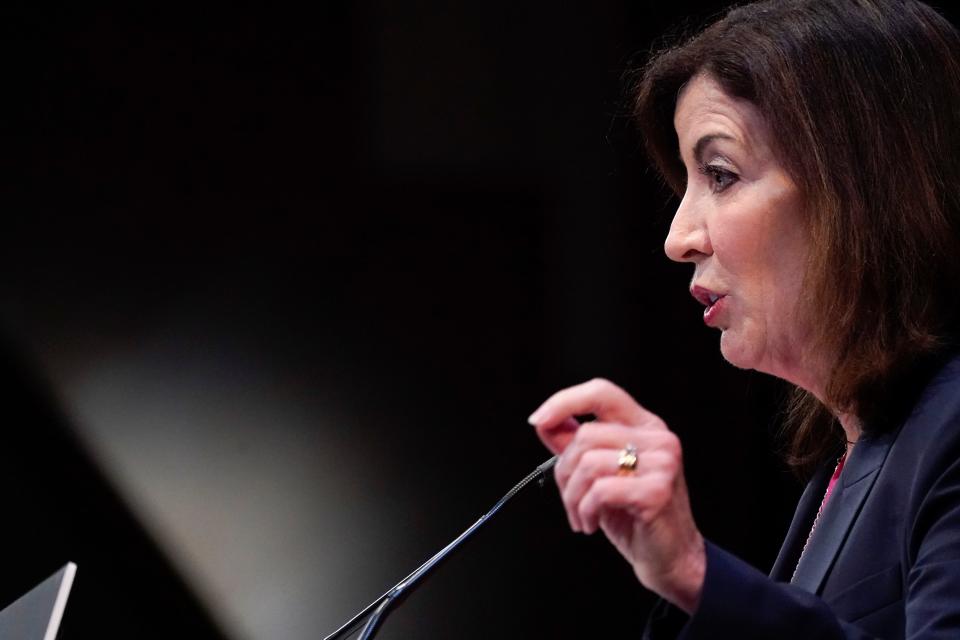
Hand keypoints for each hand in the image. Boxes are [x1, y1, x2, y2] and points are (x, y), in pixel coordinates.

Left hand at [529, 378, 704, 612]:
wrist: (670, 557)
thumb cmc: (635, 515)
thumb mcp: (601, 473)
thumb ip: (574, 444)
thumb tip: (544, 421)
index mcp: (645, 426)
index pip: (602, 392)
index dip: (565, 401)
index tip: (538, 419)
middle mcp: (658, 438)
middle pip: (586, 435)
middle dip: (564, 471)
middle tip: (569, 497)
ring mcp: (662, 463)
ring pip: (588, 463)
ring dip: (572, 497)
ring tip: (580, 515)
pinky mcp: (657, 491)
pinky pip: (599, 491)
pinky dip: (585, 510)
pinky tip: (591, 523)